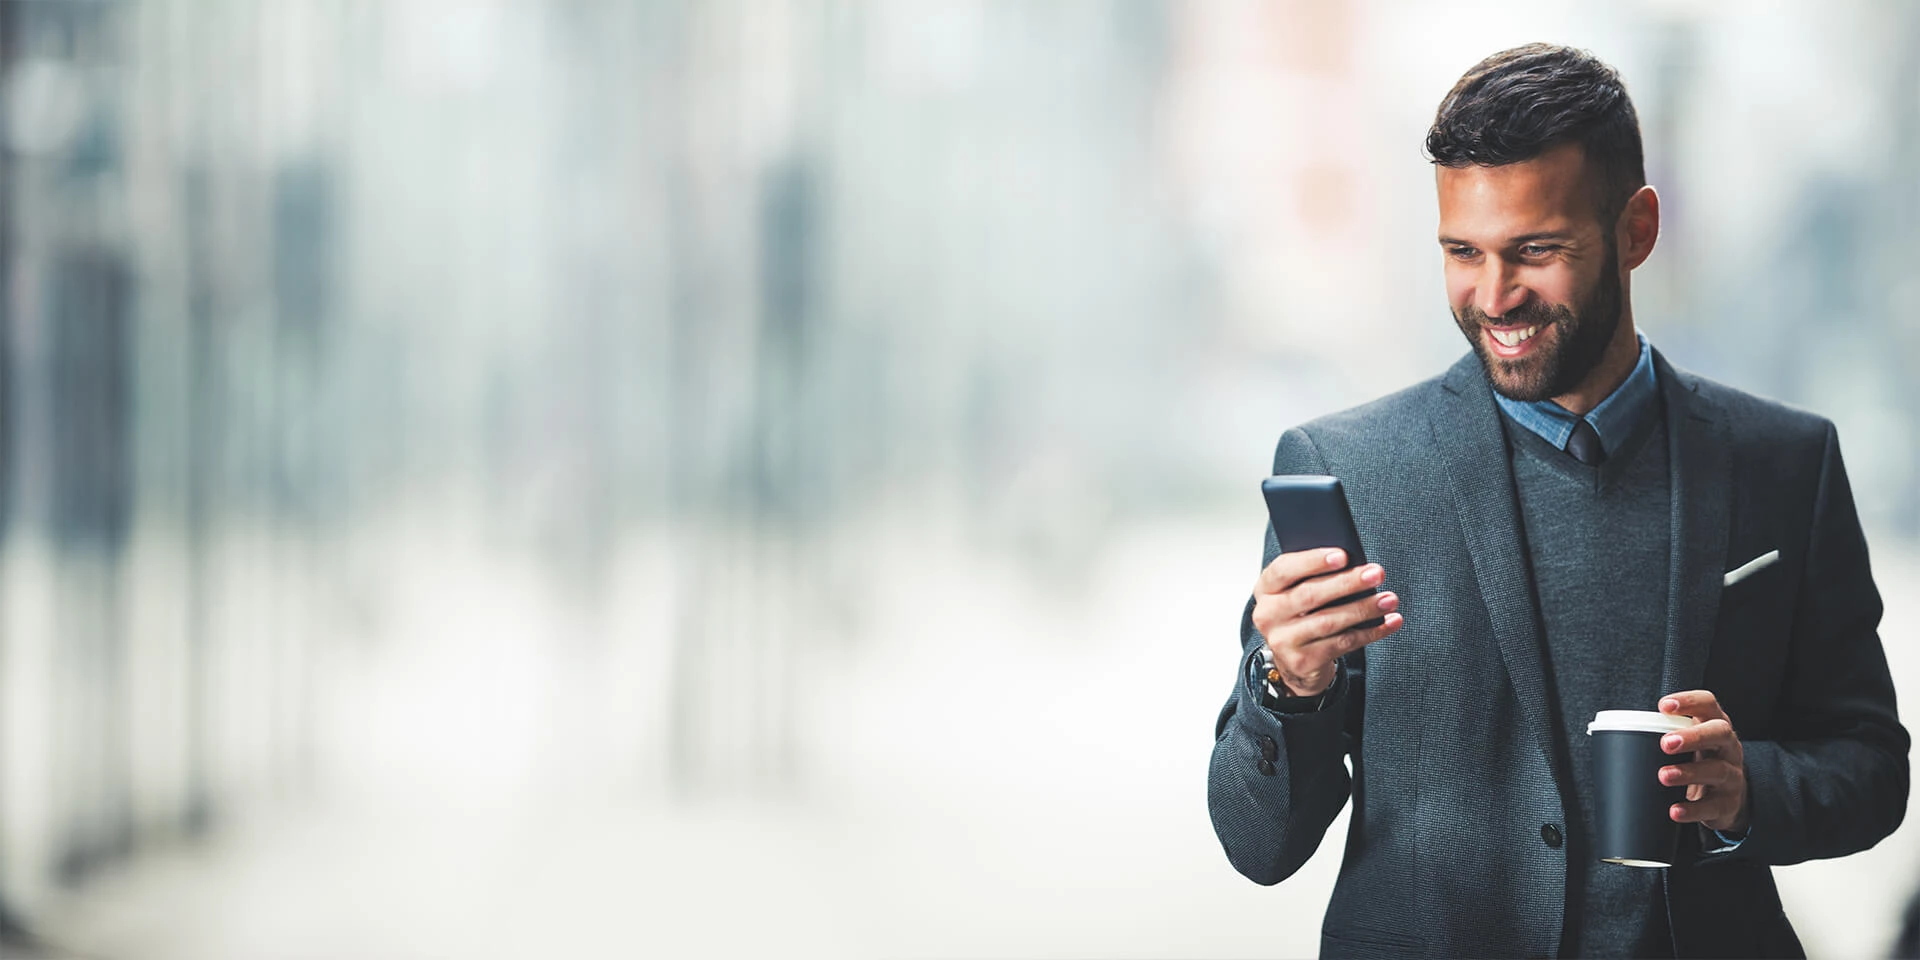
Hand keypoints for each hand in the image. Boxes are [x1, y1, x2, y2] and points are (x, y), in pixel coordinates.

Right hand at [1250, 548, 1403, 696]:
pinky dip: (1370, 632)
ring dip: (1363, 608)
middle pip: (1310, 595)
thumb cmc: (1303, 614)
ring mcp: (1282, 641)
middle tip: (1376, 573)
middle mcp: (1267, 615)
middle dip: (1347, 583)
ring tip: (1389, 599)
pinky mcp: (1302, 661)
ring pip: (1328, 621)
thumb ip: (1315, 576)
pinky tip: (1389, 622)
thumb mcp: (1298, 591)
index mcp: (1265, 589)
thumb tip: (1353, 564)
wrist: (1294, 660)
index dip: (1313, 561)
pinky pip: (1342, 643)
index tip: (1343, 555)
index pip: (1284, 569)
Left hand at [1657, 690, 1749, 833]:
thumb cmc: (1697, 762)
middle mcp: (1728, 747)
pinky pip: (1713, 806)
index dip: (1689, 701)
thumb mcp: (1688, 744)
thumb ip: (1664, 734)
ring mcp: (1732, 775)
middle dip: (1693, 736)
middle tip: (1665, 744)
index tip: (1664, 706)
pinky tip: (1675, 811)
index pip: (1708, 704)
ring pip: (1717, 770)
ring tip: (1663, 776)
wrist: (1726, 800)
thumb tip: (1614, 734)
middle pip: (1719, 733)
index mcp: (1714, 726)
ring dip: (1688, 772)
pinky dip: (1693, 809)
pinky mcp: (1728, 803)